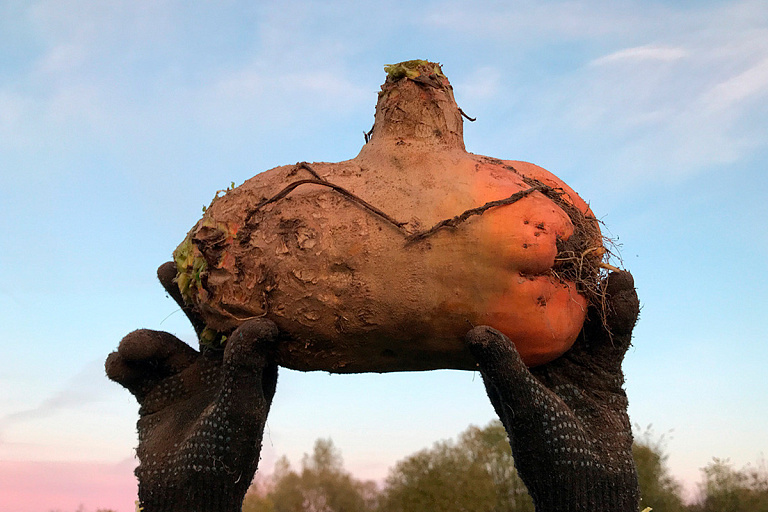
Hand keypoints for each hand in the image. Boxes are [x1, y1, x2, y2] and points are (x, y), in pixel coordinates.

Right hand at [106, 262, 278, 511]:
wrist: (182, 501)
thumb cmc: (222, 458)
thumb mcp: (238, 411)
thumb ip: (246, 368)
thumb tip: (262, 323)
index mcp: (248, 370)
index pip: (240, 324)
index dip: (229, 296)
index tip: (216, 267)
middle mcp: (217, 370)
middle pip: (200, 324)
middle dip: (184, 297)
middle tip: (166, 269)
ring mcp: (184, 381)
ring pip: (160, 345)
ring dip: (141, 342)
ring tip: (127, 352)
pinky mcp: (153, 397)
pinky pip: (135, 370)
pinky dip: (123, 365)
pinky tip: (116, 366)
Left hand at [466, 271, 640, 511]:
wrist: (592, 487)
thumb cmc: (548, 452)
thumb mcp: (525, 406)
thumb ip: (504, 368)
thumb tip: (473, 330)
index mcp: (512, 366)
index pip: (513, 319)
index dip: (516, 289)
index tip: (517, 254)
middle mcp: (542, 359)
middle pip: (553, 313)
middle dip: (564, 285)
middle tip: (570, 248)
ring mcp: (574, 364)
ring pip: (585, 321)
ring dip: (597, 296)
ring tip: (606, 266)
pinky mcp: (604, 372)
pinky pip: (612, 338)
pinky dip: (620, 315)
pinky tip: (625, 288)